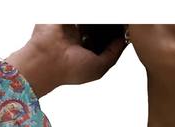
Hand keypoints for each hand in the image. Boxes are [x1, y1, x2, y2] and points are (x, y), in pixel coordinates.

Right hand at [5, 25, 127, 97]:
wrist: (46, 60)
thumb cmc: (70, 69)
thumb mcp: (99, 67)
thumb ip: (113, 53)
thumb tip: (124, 39)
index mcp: (86, 51)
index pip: (104, 39)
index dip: (116, 34)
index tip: (127, 29)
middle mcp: (79, 37)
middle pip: (99, 26)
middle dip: (110, 24)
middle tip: (124, 20)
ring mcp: (72, 25)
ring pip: (91, 18)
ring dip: (101, 19)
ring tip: (115, 15)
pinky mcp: (65, 15)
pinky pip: (81, 10)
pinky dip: (89, 14)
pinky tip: (103, 13)